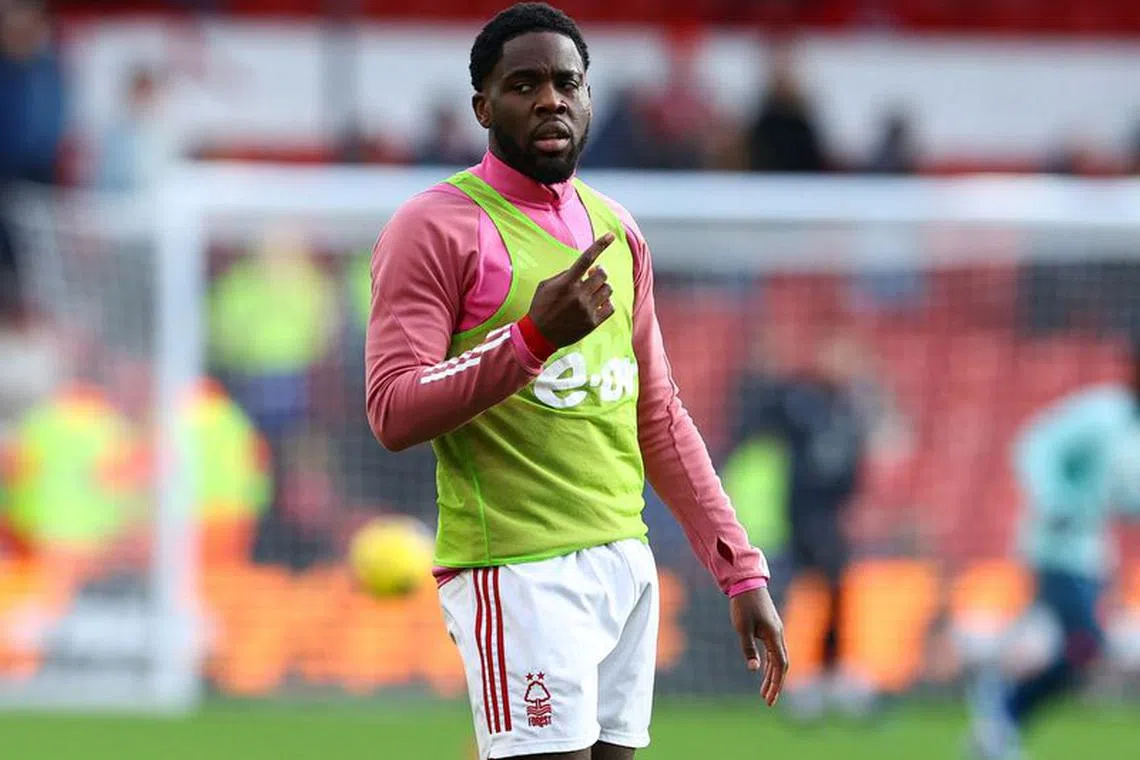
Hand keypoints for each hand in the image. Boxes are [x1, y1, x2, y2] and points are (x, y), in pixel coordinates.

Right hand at [526, 232, 614, 347]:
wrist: (539, 335)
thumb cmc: (541, 307)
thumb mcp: (546, 285)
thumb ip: (565, 275)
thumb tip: (585, 269)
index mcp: (566, 283)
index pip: (586, 259)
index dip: (600, 245)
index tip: (610, 235)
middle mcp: (578, 295)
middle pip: (602, 275)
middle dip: (599, 273)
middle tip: (592, 276)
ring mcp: (587, 309)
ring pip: (608, 290)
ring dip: (602, 289)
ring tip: (592, 293)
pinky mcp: (592, 322)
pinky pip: (611, 306)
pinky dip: (606, 303)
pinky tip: (596, 305)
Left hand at [730, 586, 788, 706]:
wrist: (746, 583)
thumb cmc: (743, 605)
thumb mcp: (742, 628)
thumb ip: (748, 649)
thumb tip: (755, 670)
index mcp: (774, 636)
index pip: (780, 665)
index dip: (777, 683)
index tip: (770, 698)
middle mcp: (778, 635)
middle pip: (781, 665)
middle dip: (775, 684)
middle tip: (767, 701)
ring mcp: (775, 632)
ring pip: (777, 659)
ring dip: (772, 676)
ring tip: (764, 692)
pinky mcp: (770, 629)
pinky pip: (773, 651)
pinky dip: (770, 664)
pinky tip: (764, 673)